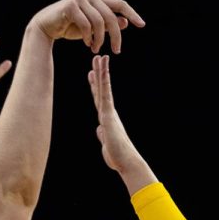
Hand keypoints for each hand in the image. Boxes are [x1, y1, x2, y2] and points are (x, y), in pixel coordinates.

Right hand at [31, 0, 144, 53]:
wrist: (46, 26)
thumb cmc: (70, 26)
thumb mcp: (93, 27)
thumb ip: (107, 24)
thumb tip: (125, 22)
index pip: (120, 3)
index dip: (132, 13)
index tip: (142, 25)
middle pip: (111, 15)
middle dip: (116, 35)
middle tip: (117, 50)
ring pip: (99, 21)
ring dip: (100, 39)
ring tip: (96, 49)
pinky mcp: (70, 6)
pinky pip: (86, 24)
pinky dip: (89, 37)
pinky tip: (87, 44)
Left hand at [88, 55, 155, 190]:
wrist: (126, 162)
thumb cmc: (117, 156)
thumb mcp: (106, 144)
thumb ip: (103, 134)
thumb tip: (100, 129)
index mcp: (106, 119)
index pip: (99, 99)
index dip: (95, 86)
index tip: (92, 74)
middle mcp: (108, 113)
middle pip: (100, 89)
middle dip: (98, 73)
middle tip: (96, 59)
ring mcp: (108, 112)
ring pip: (103, 88)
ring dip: (101, 72)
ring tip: (99, 57)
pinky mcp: (108, 114)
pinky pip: (105, 95)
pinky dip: (104, 82)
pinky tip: (102, 71)